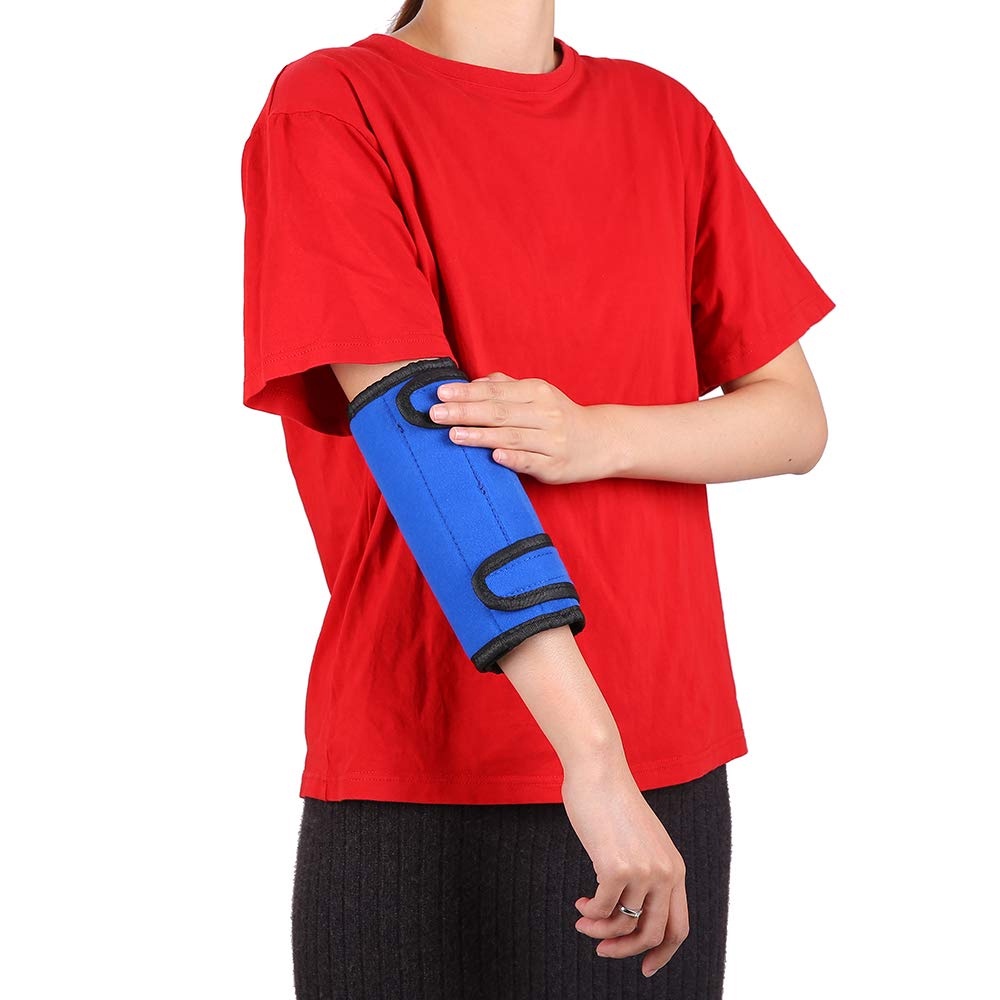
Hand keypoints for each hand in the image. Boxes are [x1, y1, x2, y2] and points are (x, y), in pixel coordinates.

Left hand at [428, 371, 615, 483]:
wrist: (601, 441)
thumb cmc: (559, 417)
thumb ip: (505, 386)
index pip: (496, 391)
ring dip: (481, 436)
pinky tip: (493, 457)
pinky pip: (530, 462)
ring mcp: (551, 441)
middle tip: (435, 413)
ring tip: (453, 434)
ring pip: (511, 437)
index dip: (467, 392)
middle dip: (465, 412)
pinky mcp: (555, 466)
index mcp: (537, 392)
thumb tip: (473, 382)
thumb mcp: (537, 395)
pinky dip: (512, 458)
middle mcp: (545, 414)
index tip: (440, 393)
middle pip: (499, 412)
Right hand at [561, 757, 688, 978]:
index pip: (679, 927)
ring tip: (583, 920)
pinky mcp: (616, 867)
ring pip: (624, 924)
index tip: (645, 967)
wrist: (599, 771)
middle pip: (654, 935)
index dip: (663, 953)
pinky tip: (581, 902)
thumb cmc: (613, 803)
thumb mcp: (641, 841)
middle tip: (602, 949)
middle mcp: (665, 873)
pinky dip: (589, 912)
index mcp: (675, 867)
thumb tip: (630, 916)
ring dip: (599, 929)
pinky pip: (602, 909)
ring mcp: (643, 871)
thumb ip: (645, 872)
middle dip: (626, 951)